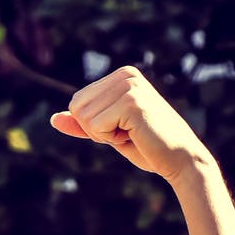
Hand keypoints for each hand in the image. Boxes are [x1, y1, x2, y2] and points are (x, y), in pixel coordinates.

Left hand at [50, 66, 209, 182]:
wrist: (181, 160)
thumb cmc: (147, 147)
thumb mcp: (108, 132)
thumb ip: (82, 123)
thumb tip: (53, 119)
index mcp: (122, 75)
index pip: (78, 101)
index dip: (93, 124)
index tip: (123, 128)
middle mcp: (126, 74)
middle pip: (76, 107)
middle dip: (95, 129)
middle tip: (127, 132)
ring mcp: (130, 86)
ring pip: (84, 117)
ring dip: (103, 135)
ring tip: (133, 133)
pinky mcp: (131, 102)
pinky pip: (95, 126)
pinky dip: (110, 139)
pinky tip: (135, 135)